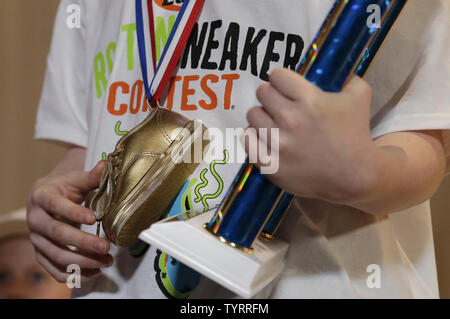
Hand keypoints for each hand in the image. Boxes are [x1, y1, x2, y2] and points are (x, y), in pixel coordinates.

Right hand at [27, 161, 112, 283]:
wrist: (46, 198)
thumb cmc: (64, 188)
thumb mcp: (76, 179)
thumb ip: (91, 176)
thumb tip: (106, 165)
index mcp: (42, 197)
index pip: (56, 206)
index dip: (74, 213)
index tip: (94, 218)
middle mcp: (35, 220)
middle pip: (58, 234)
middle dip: (83, 242)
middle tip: (106, 247)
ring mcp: (37, 240)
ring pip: (57, 255)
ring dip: (83, 261)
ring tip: (107, 261)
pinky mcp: (41, 254)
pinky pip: (54, 270)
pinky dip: (73, 275)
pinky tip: (95, 272)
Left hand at [246, 68, 375, 202]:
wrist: (354, 176)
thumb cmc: (356, 134)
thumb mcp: (359, 96)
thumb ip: (347, 76)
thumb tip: (336, 67)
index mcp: (309, 99)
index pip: (277, 76)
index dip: (282, 80)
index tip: (286, 87)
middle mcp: (290, 119)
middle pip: (262, 92)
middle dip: (272, 96)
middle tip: (281, 106)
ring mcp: (278, 143)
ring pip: (252, 114)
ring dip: (262, 116)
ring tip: (274, 123)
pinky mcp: (270, 164)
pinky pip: (247, 139)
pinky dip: (253, 136)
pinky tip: (265, 137)